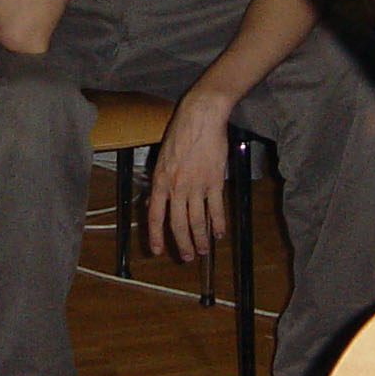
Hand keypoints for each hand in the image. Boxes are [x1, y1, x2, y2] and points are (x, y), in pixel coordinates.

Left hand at [147, 88, 232, 260]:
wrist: (200, 118)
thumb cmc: (180, 133)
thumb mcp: (162, 157)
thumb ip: (160, 181)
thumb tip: (155, 201)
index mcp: (160, 181)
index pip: (155, 215)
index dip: (156, 236)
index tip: (158, 250)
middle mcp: (176, 187)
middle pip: (178, 224)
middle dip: (182, 244)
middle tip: (188, 257)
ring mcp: (196, 186)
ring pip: (197, 221)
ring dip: (201, 239)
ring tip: (204, 250)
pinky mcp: (214, 182)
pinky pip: (216, 208)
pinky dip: (218, 223)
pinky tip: (220, 233)